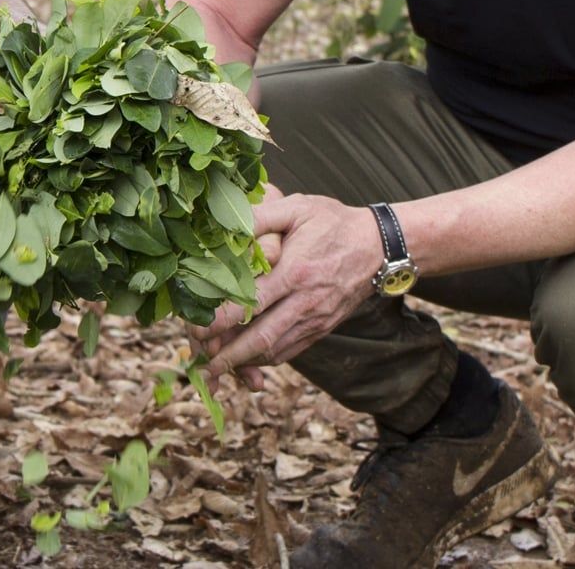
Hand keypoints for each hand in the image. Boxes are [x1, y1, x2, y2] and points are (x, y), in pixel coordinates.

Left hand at [190, 191, 387, 390]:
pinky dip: (265, 361)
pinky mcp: (321, 329)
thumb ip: (261, 216)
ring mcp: (315, 319)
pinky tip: (245, 360)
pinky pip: (290, 352)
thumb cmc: (334, 223)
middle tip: (200, 362)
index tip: (196, 327)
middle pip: (261, 338)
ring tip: (215, 366)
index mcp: (296, 272)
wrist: (378, 246)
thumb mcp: (298, 208)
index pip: (252, 303)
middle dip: (227, 355)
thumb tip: (226, 223)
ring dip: (243, 362)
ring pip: (275, 351)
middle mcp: (305, 302)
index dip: (222, 320)